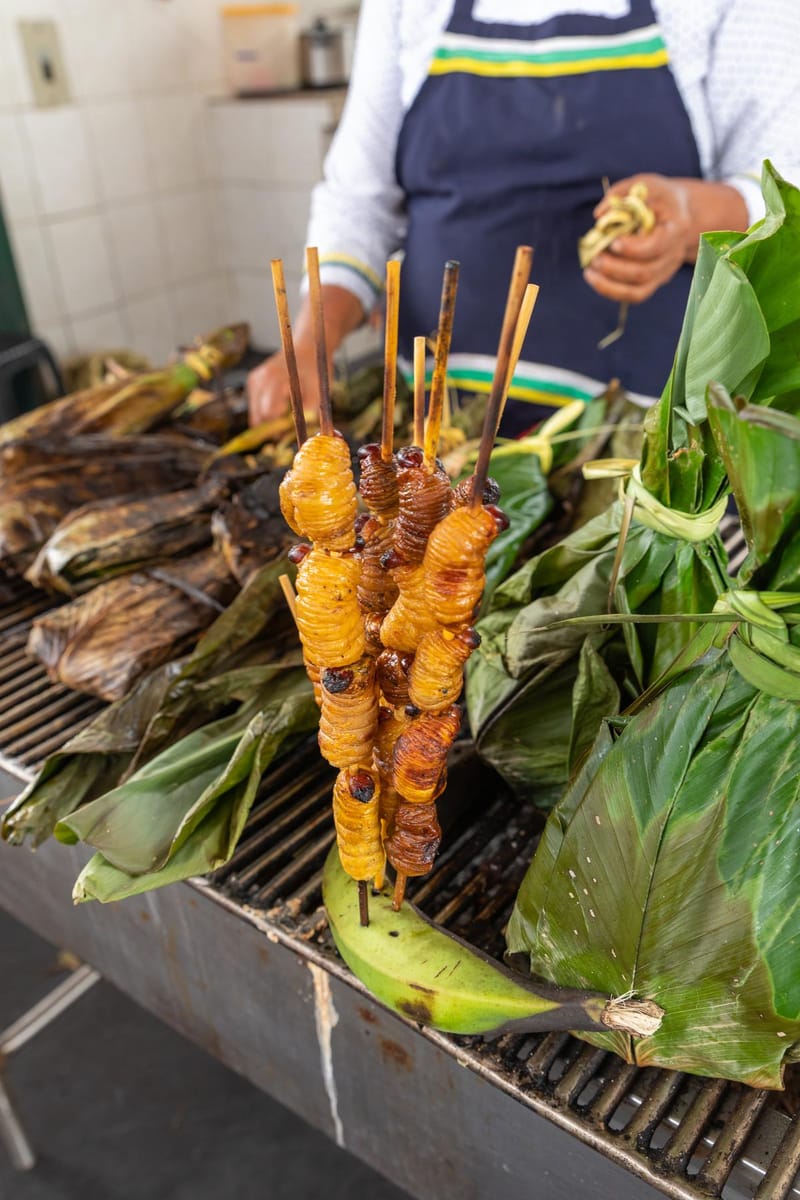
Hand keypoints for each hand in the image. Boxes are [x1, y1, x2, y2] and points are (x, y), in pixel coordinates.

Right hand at [246, 339, 323, 426]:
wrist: (308, 348)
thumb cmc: (315, 370)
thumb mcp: (318, 392)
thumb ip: (308, 413)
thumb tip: (300, 434)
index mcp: (274, 378)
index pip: (268, 413)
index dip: (279, 427)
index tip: (291, 428)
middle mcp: (259, 379)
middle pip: (259, 416)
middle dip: (273, 426)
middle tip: (290, 425)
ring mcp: (254, 380)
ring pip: (255, 414)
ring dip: (270, 420)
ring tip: (287, 412)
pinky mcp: (252, 382)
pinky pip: (256, 407)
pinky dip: (266, 412)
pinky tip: (280, 404)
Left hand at [583, 174, 748, 305]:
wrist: (677, 212)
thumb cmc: (658, 196)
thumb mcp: (645, 184)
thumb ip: (622, 193)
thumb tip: (599, 215)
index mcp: (676, 228)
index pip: (657, 246)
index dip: (633, 249)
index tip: (613, 242)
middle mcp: (673, 254)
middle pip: (645, 273)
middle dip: (615, 268)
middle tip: (594, 258)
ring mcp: (664, 271)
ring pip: (639, 291)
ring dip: (609, 284)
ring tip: (589, 271)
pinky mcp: (654, 281)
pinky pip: (634, 296)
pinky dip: (611, 291)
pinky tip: (594, 278)